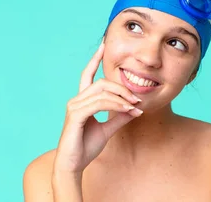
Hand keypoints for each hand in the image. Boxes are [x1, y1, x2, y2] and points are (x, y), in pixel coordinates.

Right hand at [53, 42, 141, 173]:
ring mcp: (74, 107)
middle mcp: (76, 101)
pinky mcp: (76, 115)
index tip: (104, 45)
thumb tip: (135, 108)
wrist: (73, 165)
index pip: (87, 75)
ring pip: (102, 92)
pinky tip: (127, 110)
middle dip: (121, 88)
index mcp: (81, 101)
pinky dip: (116, 105)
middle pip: (101, 83)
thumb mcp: (108, 130)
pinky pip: (100, 103)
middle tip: (137, 99)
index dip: (95, 59)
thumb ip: (120, 117)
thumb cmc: (85, 148)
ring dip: (122, 98)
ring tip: (135, 106)